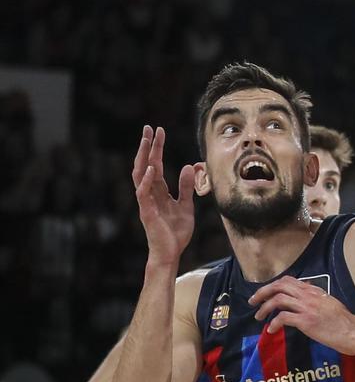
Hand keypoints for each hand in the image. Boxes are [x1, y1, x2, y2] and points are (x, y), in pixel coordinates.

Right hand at [131, 126, 195, 267]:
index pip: (155, 165)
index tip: (159, 131)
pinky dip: (147, 181)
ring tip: (146, 141)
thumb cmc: (176, 232)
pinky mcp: (147, 213)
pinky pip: (144, 194)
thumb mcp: (186, 205)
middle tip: (149, 128)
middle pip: (145, 165)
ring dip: (143, 158)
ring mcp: (147, 203)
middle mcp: (150, 194)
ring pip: (140, 176)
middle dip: (147, 147)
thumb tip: (188, 166)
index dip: (157, 148)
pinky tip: (152, 169)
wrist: (171, 253)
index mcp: (159, 191)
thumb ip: (186, 187)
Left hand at [250, 276, 354, 352]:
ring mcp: (307, 307)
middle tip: (253, 302)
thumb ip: (314, 298)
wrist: (352, 331)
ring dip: (264, 308)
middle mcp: (308, 295)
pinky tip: (271, 330)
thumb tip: (303, 294)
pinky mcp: (306, 321)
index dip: (273, 285)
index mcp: (313, 290)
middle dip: (263, 292)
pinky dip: (274, 323)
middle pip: (280, 286)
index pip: (288, 280)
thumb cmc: (342, 320)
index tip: (264, 294)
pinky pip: (283, 317)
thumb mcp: (328, 303)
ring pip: (278, 300)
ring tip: (259, 318)